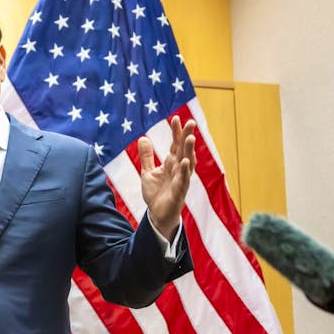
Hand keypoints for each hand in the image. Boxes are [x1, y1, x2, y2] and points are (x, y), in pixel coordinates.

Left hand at [139, 115, 195, 238]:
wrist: (158, 215)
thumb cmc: (157, 193)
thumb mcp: (148, 172)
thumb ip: (146, 156)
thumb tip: (143, 137)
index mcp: (172, 164)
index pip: (175, 145)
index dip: (176, 132)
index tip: (176, 118)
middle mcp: (178, 170)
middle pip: (184, 150)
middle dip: (186, 136)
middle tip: (190, 122)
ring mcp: (180, 180)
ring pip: (187, 163)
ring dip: (189, 151)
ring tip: (190, 138)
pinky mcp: (178, 192)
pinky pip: (183, 181)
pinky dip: (183, 172)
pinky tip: (184, 162)